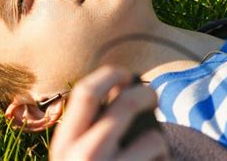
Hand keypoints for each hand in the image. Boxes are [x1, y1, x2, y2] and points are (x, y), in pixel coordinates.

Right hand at [50, 66, 168, 159]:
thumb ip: (84, 132)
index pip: (85, 93)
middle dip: (144, 94)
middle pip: (124, 104)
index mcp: (63, 145)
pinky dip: (164, 155)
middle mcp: (81, 156)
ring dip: (157, 138)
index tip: (125, 75)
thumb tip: (119, 91)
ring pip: (151, 135)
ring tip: (155, 149)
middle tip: (152, 96)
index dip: (109, 76)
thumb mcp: (72, 157)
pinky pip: (159, 154)